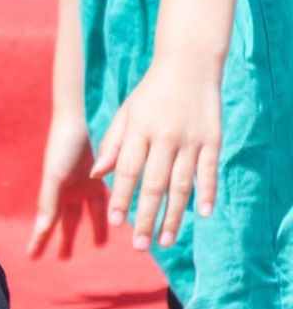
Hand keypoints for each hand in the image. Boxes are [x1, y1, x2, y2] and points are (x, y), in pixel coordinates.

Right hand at [28, 113, 107, 258]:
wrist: (78, 117)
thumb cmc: (62, 146)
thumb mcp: (55, 176)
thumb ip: (48, 203)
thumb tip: (41, 230)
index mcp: (54, 194)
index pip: (46, 224)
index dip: (39, 241)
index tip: (32, 258)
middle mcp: (69, 191)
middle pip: (67, 221)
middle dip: (65, 239)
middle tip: (63, 259)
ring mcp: (85, 183)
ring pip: (90, 212)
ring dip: (94, 227)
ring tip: (99, 244)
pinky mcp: (103, 173)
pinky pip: (106, 197)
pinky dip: (111, 208)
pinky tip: (118, 217)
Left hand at [91, 54, 221, 249]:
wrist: (189, 63)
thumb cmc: (150, 94)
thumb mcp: (125, 114)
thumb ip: (112, 144)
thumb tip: (95, 175)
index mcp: (138, 132)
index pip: (127, 171)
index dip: (122, 198)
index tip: (116, 223)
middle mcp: (164, 137)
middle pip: (153, 184)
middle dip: (146, 216)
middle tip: (139, 245)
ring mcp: (190, 139)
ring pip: (181, 183)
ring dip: (174, 214)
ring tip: (166, 240)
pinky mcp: (212, 138)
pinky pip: (209, 169)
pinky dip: (208, 191)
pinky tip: (204, 214)